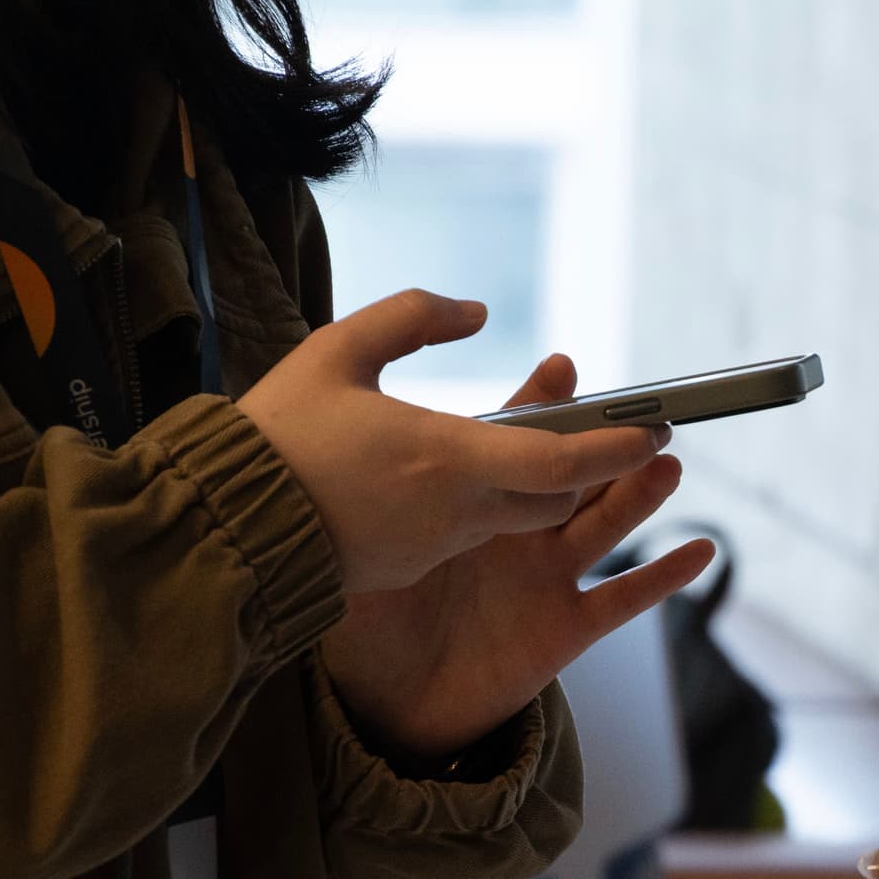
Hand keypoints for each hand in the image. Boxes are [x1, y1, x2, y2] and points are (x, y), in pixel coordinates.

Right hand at [239, 289, 669, 593]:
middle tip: (623, 433)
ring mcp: (437, 548)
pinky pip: (469, 534)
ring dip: (542, 485)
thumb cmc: (277, 434)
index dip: (619, 445)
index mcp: (450, 459)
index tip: (656, 425)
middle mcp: (459, 513)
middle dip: (594, 466)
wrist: (221, 527)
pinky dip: (484, 504)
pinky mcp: (410, 568)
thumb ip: (413, 318)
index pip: (564, 460)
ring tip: (552, 445)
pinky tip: (463, 478)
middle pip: (555, 495)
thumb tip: (477, 310)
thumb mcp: (339, 351)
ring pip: (514, 516)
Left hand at [319, 353, 714, 758]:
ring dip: (641, 496)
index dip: (539, 408)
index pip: (510, 444)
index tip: (561, 370)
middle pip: (571, 476)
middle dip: (604, 442)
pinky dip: (663, 577)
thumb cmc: (370, 632)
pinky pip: (622, 600)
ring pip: (605, 526)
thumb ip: (361, 517)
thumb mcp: (358, 559)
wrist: (388, 709)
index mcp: (471, 508)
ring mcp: (547, 580)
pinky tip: (701, 551)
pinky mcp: (565, 630)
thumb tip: (334, 462)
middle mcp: (517, 536)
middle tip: (639, 410)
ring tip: (668, 464)